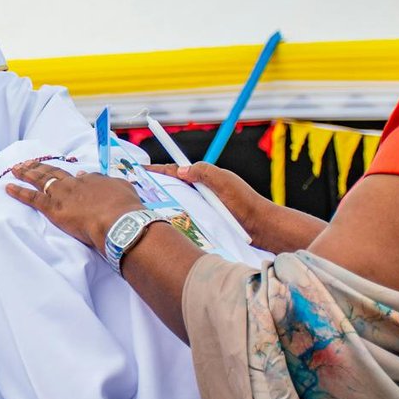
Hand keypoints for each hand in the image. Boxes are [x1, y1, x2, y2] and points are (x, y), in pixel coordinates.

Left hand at [6, 160, 142, 251]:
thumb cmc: (126, 210)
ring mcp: (62, 195)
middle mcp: (74, 184)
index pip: (78, 176)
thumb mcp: (123, 189)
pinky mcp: (53, 208)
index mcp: (92, 181)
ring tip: (15, 168)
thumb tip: (93, 176)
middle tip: (29, 162)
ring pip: (40, 180)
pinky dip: (19, 191)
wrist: (118, 221)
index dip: (68, 175)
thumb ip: (108, 182)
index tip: (63, 174)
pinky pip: (31, 198)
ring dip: (26, 173)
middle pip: (54, 172)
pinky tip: (8, 187)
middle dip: (40, 166)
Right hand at [148, 161, 268, 239]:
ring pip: (177, 204)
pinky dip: (173, 220)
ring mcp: (204, 207)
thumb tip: (180, 169)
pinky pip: (185, 219)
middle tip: (136, 191)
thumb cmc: (246, 203)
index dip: (158, 170)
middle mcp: (203, 191)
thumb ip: (204, 172)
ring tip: (144, 210)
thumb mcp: (225, 182)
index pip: (176, 170)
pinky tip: (164, 227)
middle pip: (173, 187)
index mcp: (206, 178)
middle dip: (155, 187)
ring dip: (163, 206)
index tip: (141, 170)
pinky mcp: (206, 222)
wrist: (262, 228)